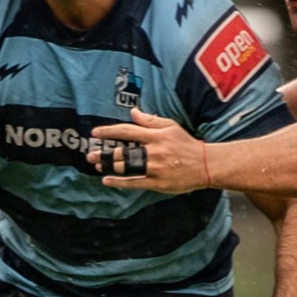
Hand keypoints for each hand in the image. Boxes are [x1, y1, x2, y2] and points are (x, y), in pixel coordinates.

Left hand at [93, 109, 210, 192]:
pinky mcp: (158, 183)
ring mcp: (156, 169)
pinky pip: (135, 183)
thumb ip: (151, 120)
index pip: (128, 131)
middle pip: (124, 152)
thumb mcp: (171, 127)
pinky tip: (106, 180)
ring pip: (127, 167)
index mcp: (157, 136)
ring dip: (110, 166)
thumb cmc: (187, 145)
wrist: (206, 165)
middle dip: (105, 153)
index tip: (95, 132)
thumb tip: (133, 112)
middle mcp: (155, 152)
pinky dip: (119, 182)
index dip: (110, 131)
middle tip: (90, 155)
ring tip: (97, 164)